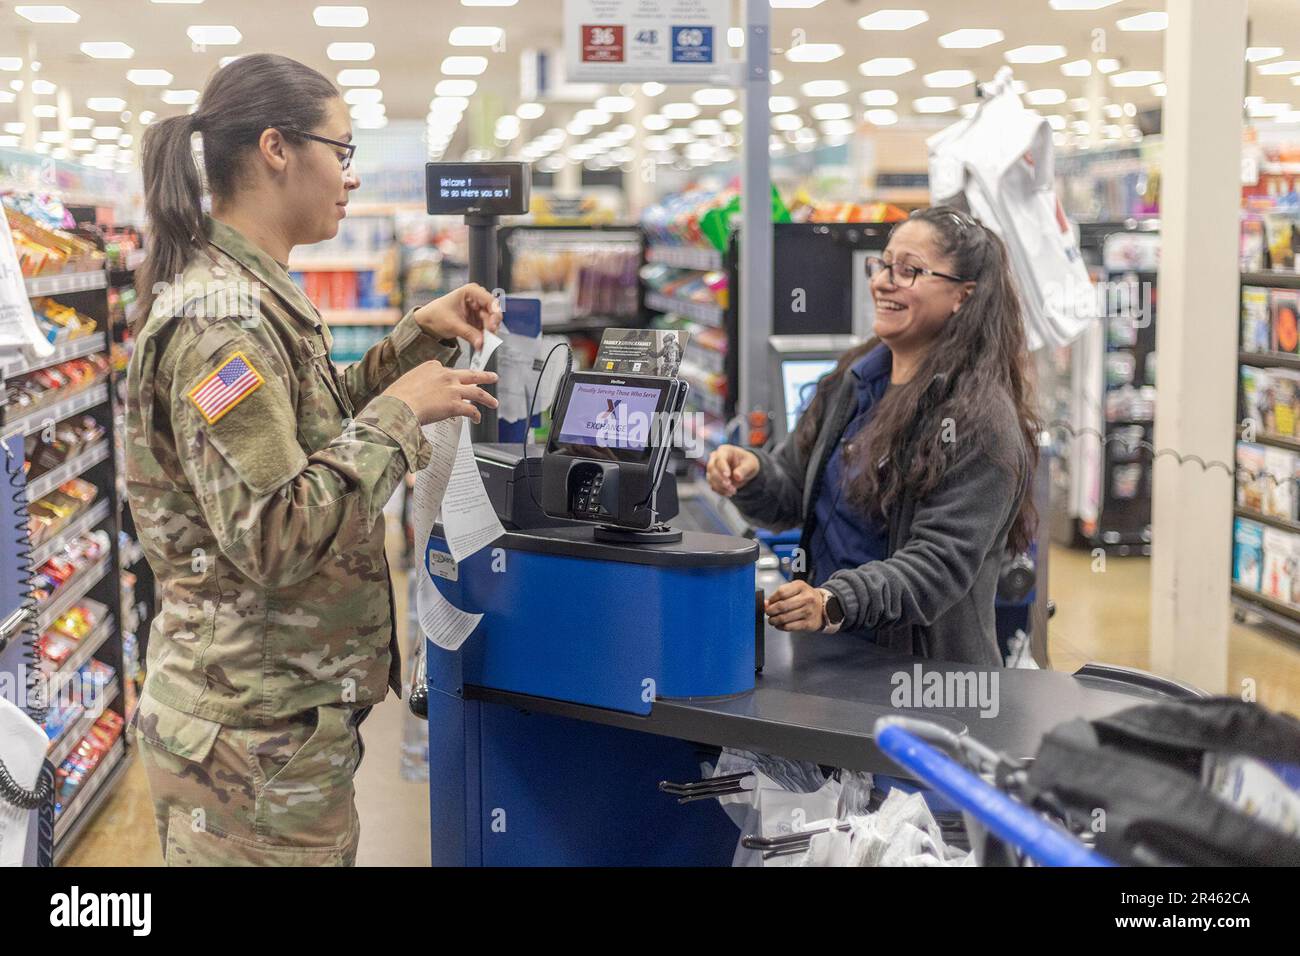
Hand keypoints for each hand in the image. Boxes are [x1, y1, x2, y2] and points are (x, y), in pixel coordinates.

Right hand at [382, 360, 498, 425]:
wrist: (398, 406)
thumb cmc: (396, 397)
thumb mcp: (407, 382)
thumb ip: (418, 384)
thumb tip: (418, 393)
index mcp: (432, 367)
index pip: (448, 370)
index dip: (454, 378)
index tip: (456, 382)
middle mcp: (445, 375)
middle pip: (470, 375)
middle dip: (484, 376)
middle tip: (492, 377)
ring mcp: (452, 389)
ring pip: (477, 392)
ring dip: (488, 398)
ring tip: (494, 402)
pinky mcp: (455, 405)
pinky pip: (471, 410)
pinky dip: (476, 415)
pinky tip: (477, 419)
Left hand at [412, 283, 502, 350]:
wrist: (428, 322)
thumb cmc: (436, 315)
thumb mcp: (452, 324)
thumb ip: (468, 333)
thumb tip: (481, 343)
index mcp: (470, 292)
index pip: (489, 300)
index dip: (494, 313)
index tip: (493, 326)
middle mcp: (477, 299)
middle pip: (492, 312)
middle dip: (491, 326)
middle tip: (489, 338)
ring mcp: (478, 310)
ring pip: (490, 322)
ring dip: (488, 333)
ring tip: (484, 343)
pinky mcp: (477, 320)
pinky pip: (485, 328)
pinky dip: (484, 336)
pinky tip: (481, 342)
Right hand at [705, 445, 759, 496]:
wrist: (746, 470)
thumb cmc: (748, 463)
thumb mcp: (751, 464)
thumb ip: (744, 469)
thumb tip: (737, 476)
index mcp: (724, 450)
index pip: (719, 458)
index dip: (722, 467)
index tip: (728, 475)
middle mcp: (715, 458)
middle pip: (711, 468)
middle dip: (720, 478)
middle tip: (730, 485)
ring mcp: (713, 469)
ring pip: (710, 478)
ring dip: (720, 486)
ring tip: (733, 491)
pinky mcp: (713, 479)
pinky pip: (713, 486)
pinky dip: (721, 491)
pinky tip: (730, 493)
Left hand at [765, 580, 825, 632]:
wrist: (824, 607)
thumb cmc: (806, 597)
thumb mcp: (795, 589)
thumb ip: (780, 594)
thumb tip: (766, 603)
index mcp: (801, 586)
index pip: (781, 592)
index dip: (772, 599)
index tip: (768, 603)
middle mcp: (806, 598)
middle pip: (781, 606)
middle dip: (770, 611)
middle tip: (768, 612)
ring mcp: (808, 611)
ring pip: (784, 618)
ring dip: (774, 620)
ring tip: (772, 620)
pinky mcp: (808, 623)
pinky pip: (789, 627)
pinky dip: (780, 627)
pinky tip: (779, 625)